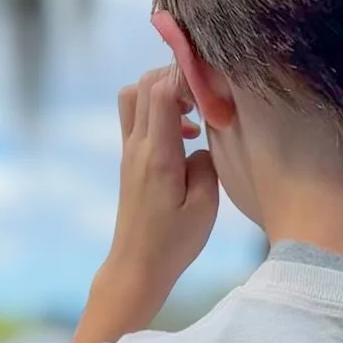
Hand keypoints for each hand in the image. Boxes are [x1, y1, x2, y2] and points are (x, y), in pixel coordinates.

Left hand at [106, 65, 218, 303]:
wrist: (137, 266)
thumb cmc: (173, 242)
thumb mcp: (205, 206)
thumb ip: (206, 164)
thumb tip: (202, 144)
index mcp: (157, 154)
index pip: (162, 91)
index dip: (186, 75)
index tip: (212, 86)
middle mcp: (138, 146)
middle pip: (145, 84)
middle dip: (176, 77)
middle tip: (204, 96)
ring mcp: (130, 152)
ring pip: (135, 97)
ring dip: (163, 92)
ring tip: (192, 114)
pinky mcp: (131, 161)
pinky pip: (138, 118)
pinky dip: (159, 112)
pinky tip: (184, 137)